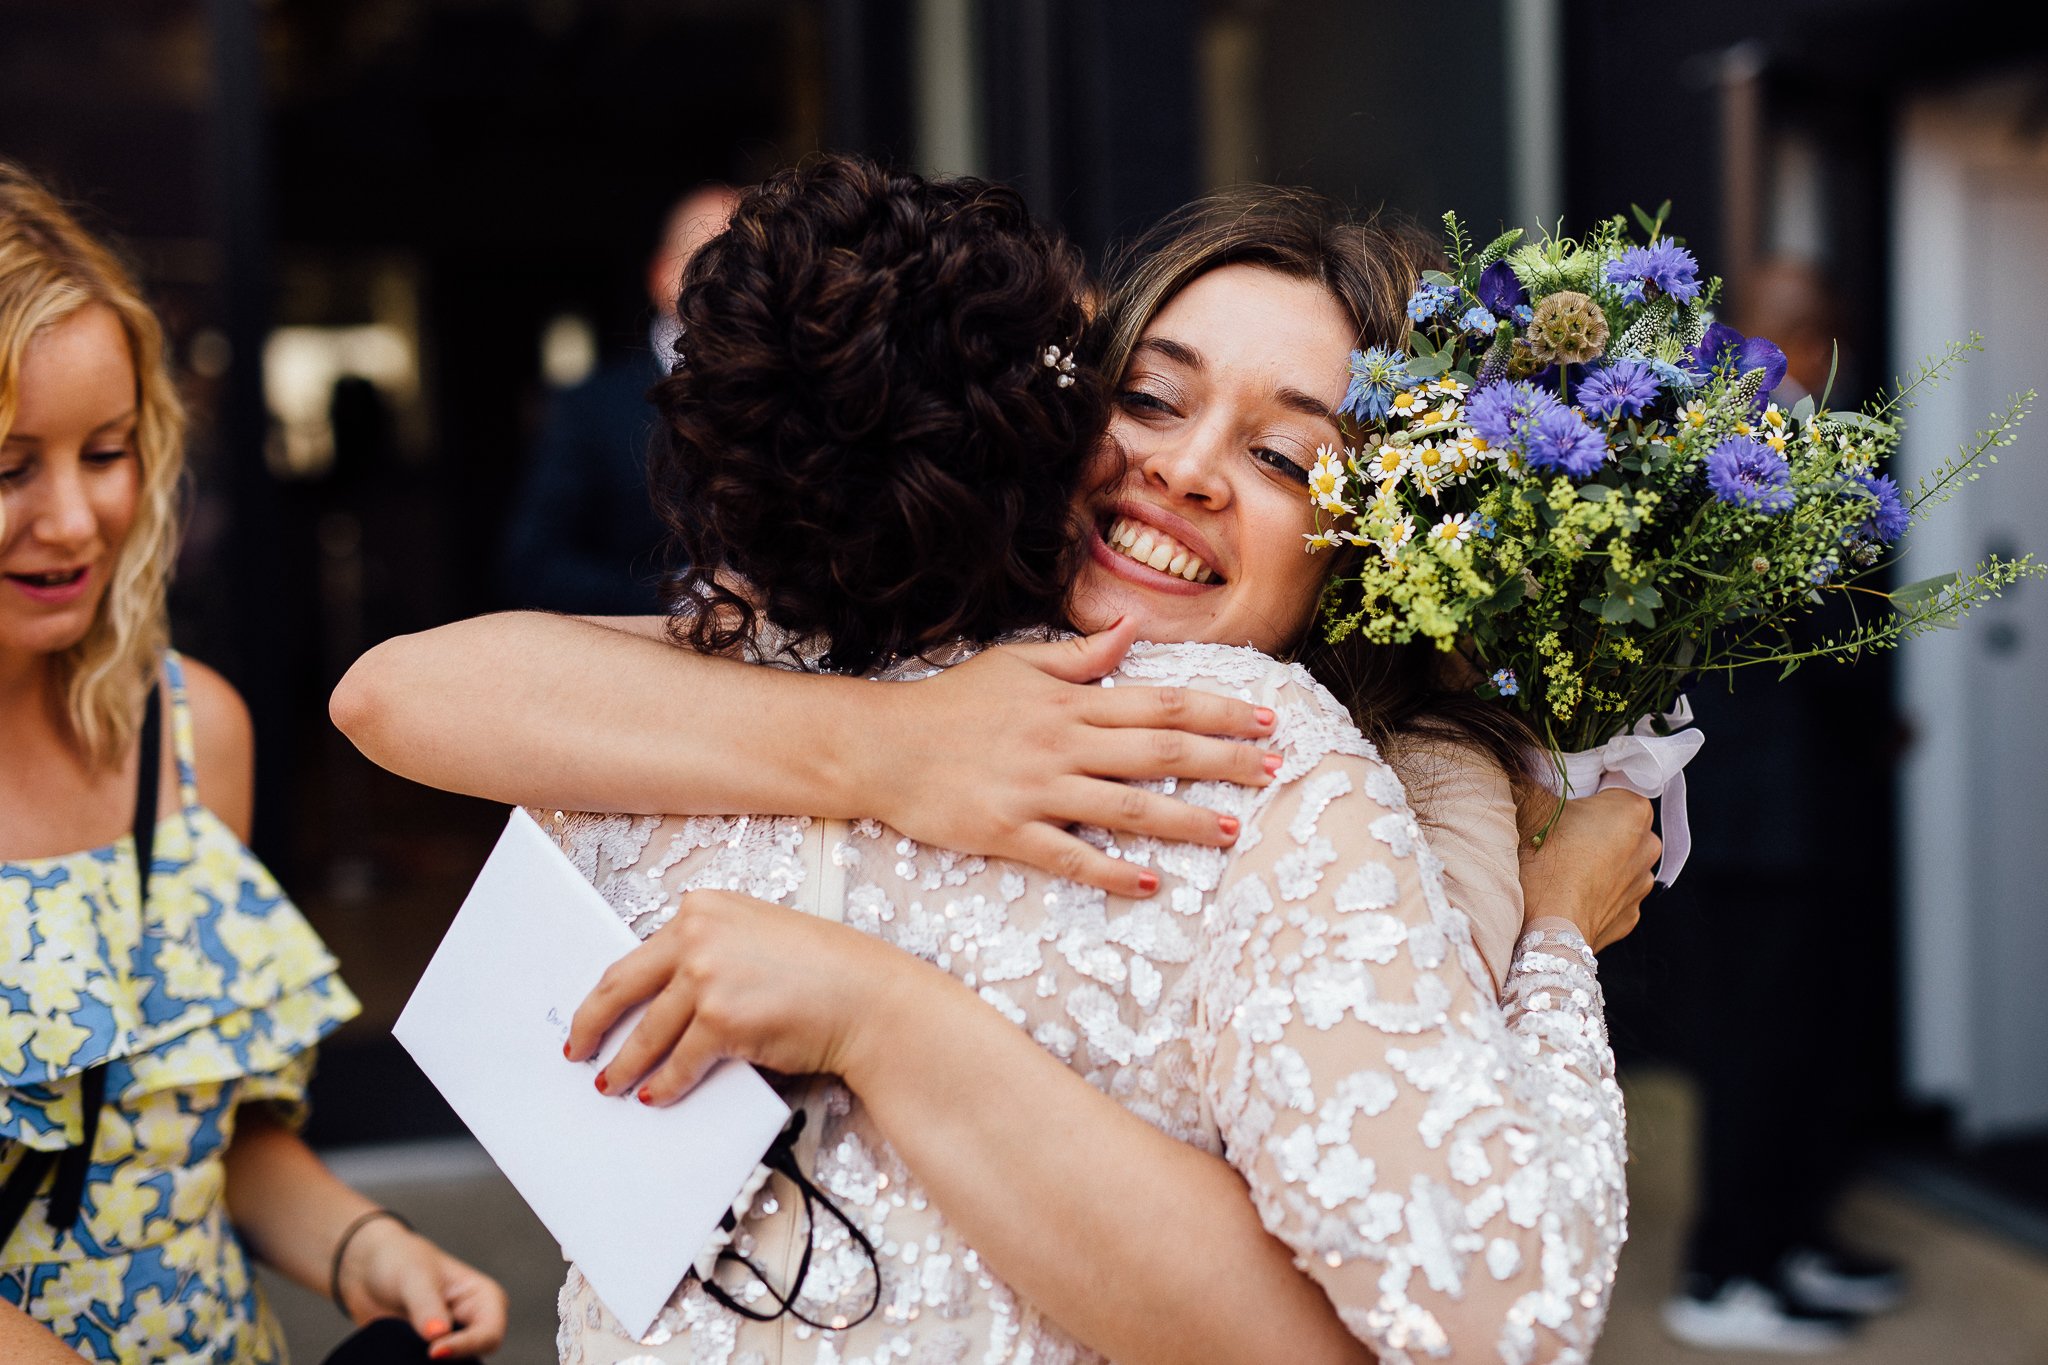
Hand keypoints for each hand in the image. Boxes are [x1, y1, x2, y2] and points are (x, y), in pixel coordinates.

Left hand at [334, 1217, 507, 1359]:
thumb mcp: (413, 1276)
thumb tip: (438, 1335)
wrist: (367, 1270)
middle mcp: (473, 1323)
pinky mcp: (429, 1354)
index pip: (489, 1333)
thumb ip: (426, 1304)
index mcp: (485, 1299)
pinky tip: (399, 1359)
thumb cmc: (400, 1260)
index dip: (466, 1346)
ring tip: (406, 1352)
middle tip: (421, 1356)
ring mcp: (451, 1341)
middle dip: (451, 1360)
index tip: (433, 1352)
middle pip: (474, 1356)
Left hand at [568, 890, 922, 1104]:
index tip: (593, 1013)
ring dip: (624, 1065)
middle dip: (592, 1025)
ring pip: (647, 1032)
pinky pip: (679, 1062)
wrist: (867, 996)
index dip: (609, 992)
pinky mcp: (720, 1019)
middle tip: (577, 1050)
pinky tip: (656, 1095)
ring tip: (611, 1084)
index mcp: (702, 907)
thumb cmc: (824, 970)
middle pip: (621, 987)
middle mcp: (697, 934)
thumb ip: (709, 953)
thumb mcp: (757, 938)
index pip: (636, 955)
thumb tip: (663, 1002)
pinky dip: (664, 1084)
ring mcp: (706, 975)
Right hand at [861, 617, 1280, 897]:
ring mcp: (1037, 789)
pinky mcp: (1008, 832)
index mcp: (1069, 700)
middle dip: (1224, 761)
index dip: (1219, 709)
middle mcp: (1062, 742)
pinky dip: (1112, 872)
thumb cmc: (949, 704)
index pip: (1161, 701)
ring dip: (1185, 819)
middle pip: (1159, 750)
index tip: (1265, 718)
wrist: (880, 746)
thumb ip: (1078, 655)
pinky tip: (1150, 883)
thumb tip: (1130, 630)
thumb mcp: (1015, 663)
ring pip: (1127, 806)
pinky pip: (1070, 856)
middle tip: (1275, 771)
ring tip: (1232, 830)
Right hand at [1518, 788, 1659, 952]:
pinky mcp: (1630, 916)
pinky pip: (1613, 892)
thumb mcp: (1529, 807)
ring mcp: (1642, 884)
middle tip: (1558, 835)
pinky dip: (1595, 891)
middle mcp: (1649, 845)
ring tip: (1560, 868)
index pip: (1616, 784)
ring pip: (1618, 859)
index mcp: (1632, 810)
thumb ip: (1528, 777)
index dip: (1588, 790)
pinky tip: (1568, 893)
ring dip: (1596, 859)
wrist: (1548, 931)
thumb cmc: (1543, 865)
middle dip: (1594, 826)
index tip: (1565, 802)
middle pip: (1619, 823)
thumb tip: (1520, 760)